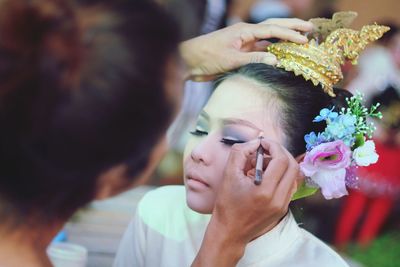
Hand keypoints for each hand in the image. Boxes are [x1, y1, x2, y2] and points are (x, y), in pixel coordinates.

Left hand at [180, 18, 312, 80]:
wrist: (189, 62)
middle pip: (273, 28)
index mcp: (244, 30)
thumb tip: (277, 61)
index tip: (306, 39)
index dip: (290, 34)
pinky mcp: (240, 54)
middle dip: (292, 28)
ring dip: (284, 41)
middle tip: (311, 29)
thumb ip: (253, 60)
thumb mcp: (231, 59)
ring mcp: (243, 44)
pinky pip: (260, 52)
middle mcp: (246, 35)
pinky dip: (272, 54)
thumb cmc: (206, 56)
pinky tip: (282, 57)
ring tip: (301, 41)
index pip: (272, 29)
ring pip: (268, 40)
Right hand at [192, 138, 300, 266]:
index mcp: (264, 190)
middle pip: (292, 166)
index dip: (274, 146)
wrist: (230, 231)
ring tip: (265, 163)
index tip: (262, 144)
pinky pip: (290, 185)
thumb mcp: (228, 174)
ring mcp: (283, 205)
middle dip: (280, 152)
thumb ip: (240, 153)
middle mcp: (278, 199)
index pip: (281, 160)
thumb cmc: (227, 203)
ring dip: (283, 163)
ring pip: (294, 175)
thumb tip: (255, 142)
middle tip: (266, 150)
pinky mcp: (283, 208)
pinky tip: (268, 175)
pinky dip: (283, 175)